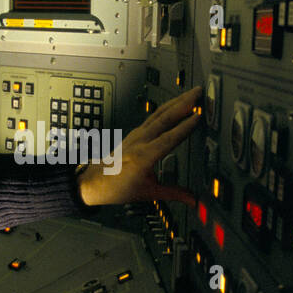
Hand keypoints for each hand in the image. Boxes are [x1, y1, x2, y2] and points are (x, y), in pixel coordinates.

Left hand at [76, 86, 202, 207]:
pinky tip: (174, 103)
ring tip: (191, 93)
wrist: (93, 182)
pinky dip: (166, 108)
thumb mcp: (148, 193)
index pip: (169, 138)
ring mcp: (136, 135)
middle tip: (198, 93)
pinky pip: (153, 116)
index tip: (198, 116)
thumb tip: (193, 200)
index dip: (185, 127)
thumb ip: (174, 194)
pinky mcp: (135, 133)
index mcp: (143, 157)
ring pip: (159, 113)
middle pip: (164, 118)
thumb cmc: (116, 187)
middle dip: (183, 104)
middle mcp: (139, 142)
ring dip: (176, 101)